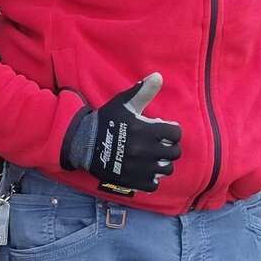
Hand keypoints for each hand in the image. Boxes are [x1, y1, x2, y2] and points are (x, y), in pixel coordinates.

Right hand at [61, 73, 181, 192]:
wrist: (84, 143)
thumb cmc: (106, 121)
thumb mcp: (123, 103)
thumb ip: (143, 91)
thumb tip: (158, 76)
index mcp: (146, 130)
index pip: (176, 133)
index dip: (171, 131)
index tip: (163, 131)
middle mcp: (146, 150)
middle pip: (174, 153)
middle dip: (169, 147)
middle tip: (159, 145)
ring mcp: (140, 167)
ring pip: (166, 169)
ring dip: (162, 163)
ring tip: (153, 158)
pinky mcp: (132, 180)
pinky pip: (153, 185)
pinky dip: (151, 179)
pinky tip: (144, 171)